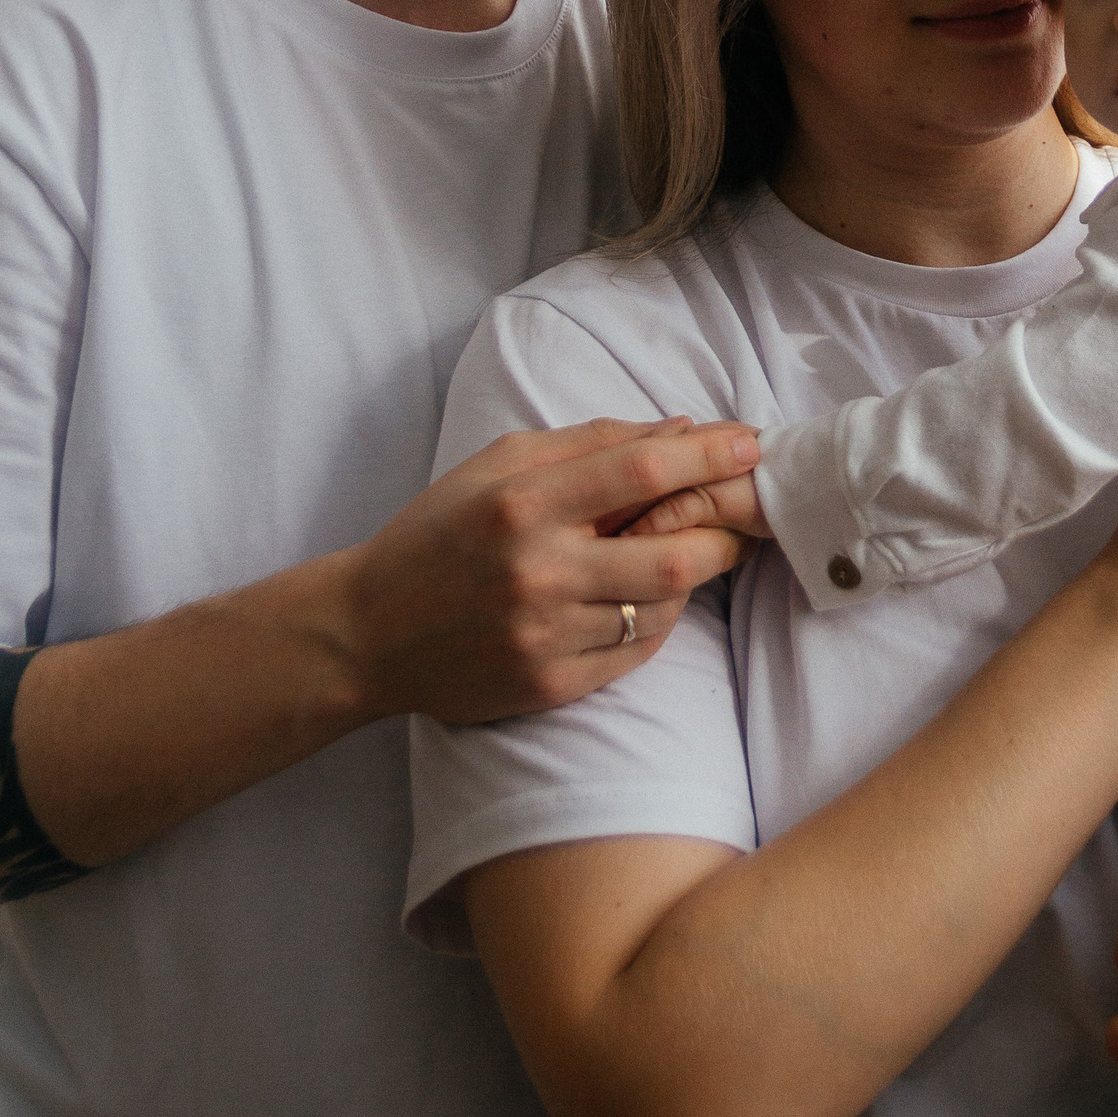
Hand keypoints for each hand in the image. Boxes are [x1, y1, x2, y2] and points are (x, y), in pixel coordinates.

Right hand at [331, 417, 759, 724]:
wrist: (368, 633)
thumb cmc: (440, 534)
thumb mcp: (499, 465)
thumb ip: (591, 443)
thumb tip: (681, 430)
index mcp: (523, 502)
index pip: (642, 471)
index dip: (709, 457)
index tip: (749, 446)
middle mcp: (539, 570)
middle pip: (677, 554)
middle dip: (725, 532)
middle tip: (739, 515)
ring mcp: (547, 635)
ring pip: (665, 606)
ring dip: (690, 576)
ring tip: (680, 552)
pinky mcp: (551, 685)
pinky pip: (638, 651)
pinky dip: (655, 619)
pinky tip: (639, 598)